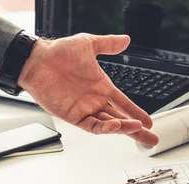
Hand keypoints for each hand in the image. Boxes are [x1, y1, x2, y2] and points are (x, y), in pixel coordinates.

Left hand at [19, 34, 157, 144]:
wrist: (36, 60)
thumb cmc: (59, 52)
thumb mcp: (88, 45)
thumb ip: (108, 44)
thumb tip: (125, 39)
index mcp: (102, 87)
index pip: (124, 104)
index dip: (137, 113)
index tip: (150, 122)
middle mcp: (95, 101)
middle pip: (121, 119)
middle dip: (136, 130)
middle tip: (151, 139)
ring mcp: (85, 110)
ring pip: (109, 125)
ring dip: (124, 128)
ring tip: (137, 129)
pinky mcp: (73, 117)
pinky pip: (92, 126)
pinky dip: (105, 128)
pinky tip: (115, 125)